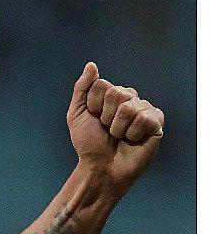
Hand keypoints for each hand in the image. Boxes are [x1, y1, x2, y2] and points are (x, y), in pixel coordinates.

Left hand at [68, 62, 164, 196]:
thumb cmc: (89, 144)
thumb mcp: (77, 115)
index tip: (93, 119)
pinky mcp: (156, 122)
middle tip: (107, 130)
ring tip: (119, 137)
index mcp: (111, 95)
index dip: (93, 105)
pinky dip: (133, 133)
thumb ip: (83, 89)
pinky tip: (133, 140)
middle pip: (117, 93)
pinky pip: (145, 118)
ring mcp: (144, 109)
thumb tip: (91, 65)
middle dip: (106, 117)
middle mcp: (129, 99)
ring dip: (118, 128)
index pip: (102, 84)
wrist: (101, 168)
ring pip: (129, 107)